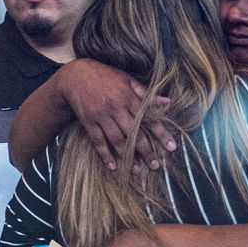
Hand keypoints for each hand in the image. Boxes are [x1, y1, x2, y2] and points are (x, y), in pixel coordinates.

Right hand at [58, 60, 175, 171]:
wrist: (75, 76)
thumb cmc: (105, 76)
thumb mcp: (127, 80)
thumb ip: (146, 93)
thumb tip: (168, 102)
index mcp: (129, 97)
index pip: (149, 118)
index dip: (162, 133)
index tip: (172, 147)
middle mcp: (116, 108)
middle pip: (134, 133)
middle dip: (146, 151)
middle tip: (155, 166)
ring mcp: (101, 116)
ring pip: (117, 140)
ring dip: (128, 157)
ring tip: (137, 171)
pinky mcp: (88, 122)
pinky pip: (97, 141)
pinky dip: (104, 155)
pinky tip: (113, 167)